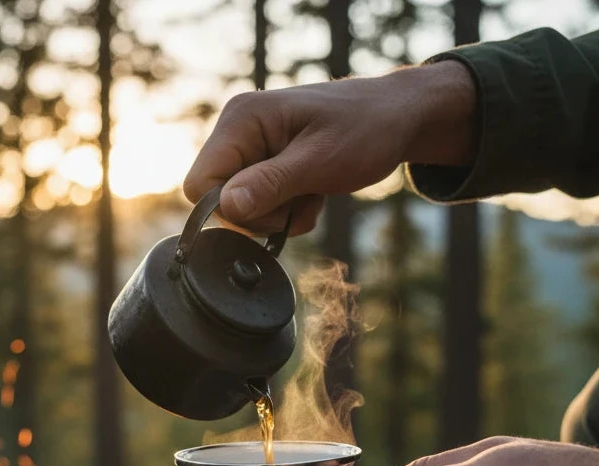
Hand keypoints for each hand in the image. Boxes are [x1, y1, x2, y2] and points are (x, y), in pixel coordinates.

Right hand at [183, 61, 477, 235]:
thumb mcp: (319, 162)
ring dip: (279, 213)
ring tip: (314, 192)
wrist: (398, 118)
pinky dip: (287, 208)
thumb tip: (225, 208)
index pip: (200, 184)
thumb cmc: (365, 130)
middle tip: (303, 199)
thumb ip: (270, 184)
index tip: (275, 209)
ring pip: (241, 206)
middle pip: (219, 199)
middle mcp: (238, 129)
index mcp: (242, 119)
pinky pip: (259, 202)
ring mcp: (250, 145)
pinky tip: (313, 192)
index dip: (232, 210)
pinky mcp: (264, 160)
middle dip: (261, 213)